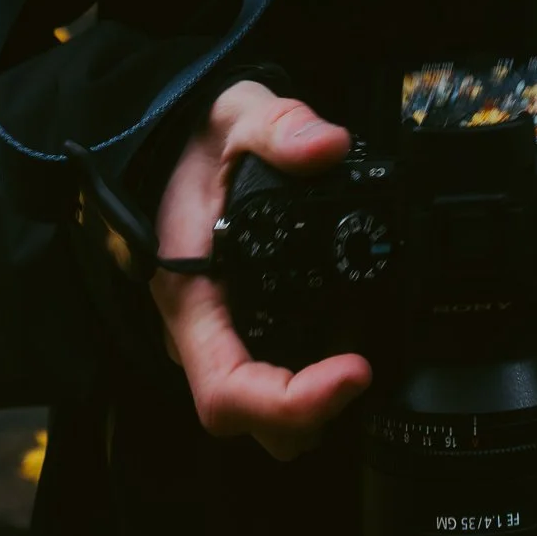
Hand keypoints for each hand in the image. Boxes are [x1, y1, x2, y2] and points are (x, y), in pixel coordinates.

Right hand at [150, 81, 372, 461]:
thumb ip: (279, 127)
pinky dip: (310, 385)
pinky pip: (269, 384)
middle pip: (252, 420)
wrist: (170, 145)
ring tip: (359, 366)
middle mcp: (200, 334)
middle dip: (313, 415)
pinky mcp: (239, 334)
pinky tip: (346, 353)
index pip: (228, 390)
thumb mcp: (236, 115)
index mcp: (189, 296)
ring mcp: (219, 339)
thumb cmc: (195, 143)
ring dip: (313, 410)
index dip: (293, 401)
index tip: (354, 370)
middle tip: (366, 369)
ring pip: (262, 416)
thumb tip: (326, 146)